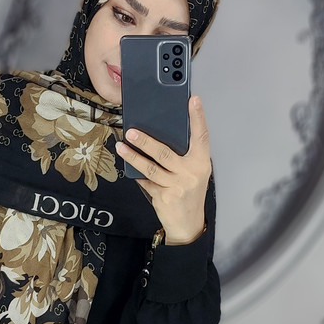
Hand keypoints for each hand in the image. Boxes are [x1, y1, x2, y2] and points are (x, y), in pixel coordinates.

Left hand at [115, 96, 209, 244]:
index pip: (201, 136)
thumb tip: (160, 135)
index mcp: (201, 162)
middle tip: (131, 131)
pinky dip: (138, 175)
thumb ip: (184, 156)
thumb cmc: (188, 193)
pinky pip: (146, 182)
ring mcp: (177, 185)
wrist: (187, 223)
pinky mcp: (165, 197)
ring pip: (151, 167)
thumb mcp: (193, 172)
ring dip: (134, 157)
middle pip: (165, 152)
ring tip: (122, 147)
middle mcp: (191, 173)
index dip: (198, 117)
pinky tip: (129, 168)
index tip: (193, 100)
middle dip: (146, 141)